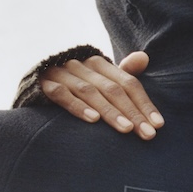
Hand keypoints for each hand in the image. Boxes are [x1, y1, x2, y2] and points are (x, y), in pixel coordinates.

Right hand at [40, 52, 163, 139]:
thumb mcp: (101, 80)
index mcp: (100, 64)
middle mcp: (82, 66)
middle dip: (133, 113)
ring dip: (110, 112)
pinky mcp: (43, 85)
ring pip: (90, 92)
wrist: (33, 86)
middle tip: (148, 134)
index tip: (159, 125)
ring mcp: (61, 74)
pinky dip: (78, 106)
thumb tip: (144, 57)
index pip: (129, 83)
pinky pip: (61, 94)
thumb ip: (123, 73)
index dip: (144, 104)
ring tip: (126, 129)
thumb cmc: (76, 87)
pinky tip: (92, 120)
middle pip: (113, 89)